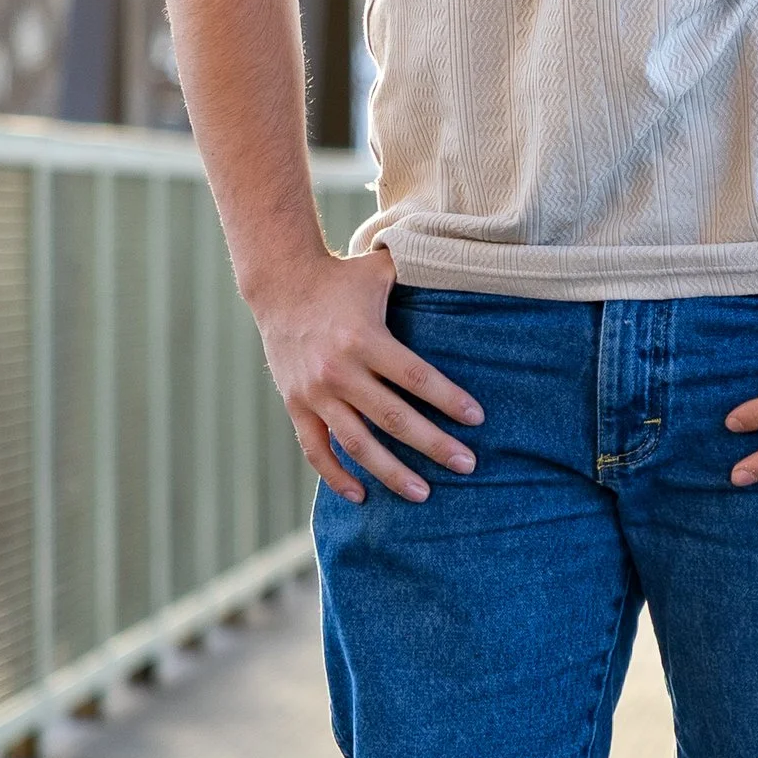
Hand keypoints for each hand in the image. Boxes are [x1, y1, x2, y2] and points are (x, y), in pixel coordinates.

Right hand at [249, 244, 483, 502]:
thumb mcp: (380, 270)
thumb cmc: (342, 277)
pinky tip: (361, 495)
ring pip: (357, 443)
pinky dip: (336, 476)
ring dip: (391, 472)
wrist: (279, 284)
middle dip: (433, 445)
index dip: (449, 399)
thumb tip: (467, 261)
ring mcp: (315, 392)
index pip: (416, 377)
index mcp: (365, 338)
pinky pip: (316, 450)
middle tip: (467, 465)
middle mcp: (339, 370)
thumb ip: (420, 273)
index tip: (477, 419)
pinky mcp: (296, 405)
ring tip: (423, 494)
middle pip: (393, 418)